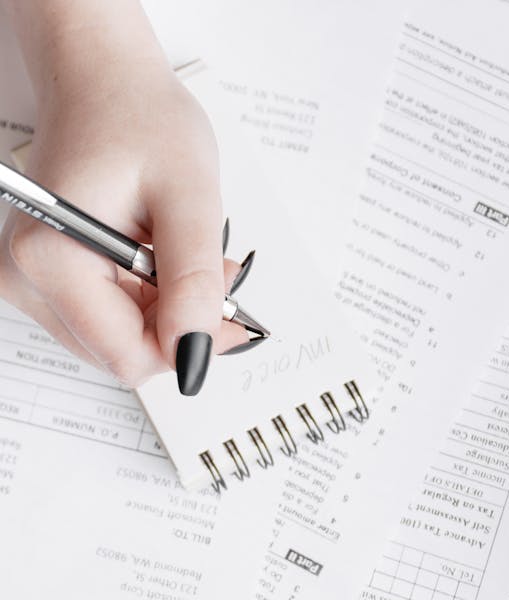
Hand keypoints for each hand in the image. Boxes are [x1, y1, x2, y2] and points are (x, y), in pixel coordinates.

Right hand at [0, 3, 247, 394]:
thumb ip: (193, 280)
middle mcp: (27, 278)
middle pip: (122, 355)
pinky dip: (148, 303)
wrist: (102, 83)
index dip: (187, 347)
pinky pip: (109, 322)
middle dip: (178, 327)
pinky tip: (163, 262)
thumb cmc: (139, 119)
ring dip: (166, 315)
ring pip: (119, 343)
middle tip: (214, 275)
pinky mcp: (47, 282)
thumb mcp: (190, 196)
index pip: (126, 356)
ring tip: (184, 256)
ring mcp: (32, 283)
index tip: (228, 319)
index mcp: (52, 258)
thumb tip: (195, 353)